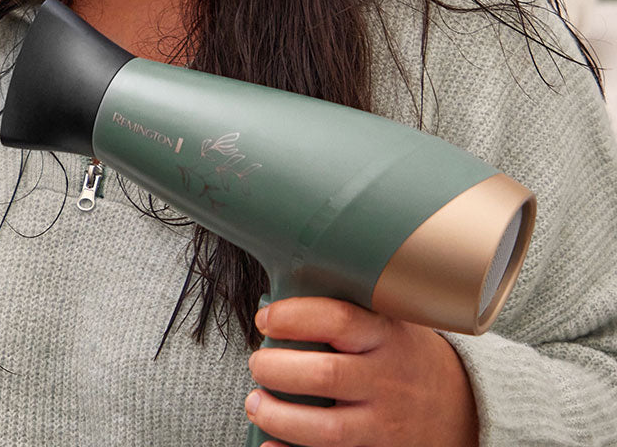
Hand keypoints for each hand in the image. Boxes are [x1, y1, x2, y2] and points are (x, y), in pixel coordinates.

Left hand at [245, 297, 478, 446]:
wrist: (464, 408)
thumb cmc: (407, 355)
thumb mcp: (391, 322)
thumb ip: (349, 310)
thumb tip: (284, 288)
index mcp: (387, 337)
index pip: (337, 319)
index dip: (293, 316)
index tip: (266, 319)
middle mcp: (387, 381)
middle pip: (324, 374)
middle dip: (276, 368)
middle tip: (257, 362)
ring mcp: (385, 425)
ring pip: (324, 428)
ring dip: (278, 415)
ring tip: (256, 401)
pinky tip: (270, 445)